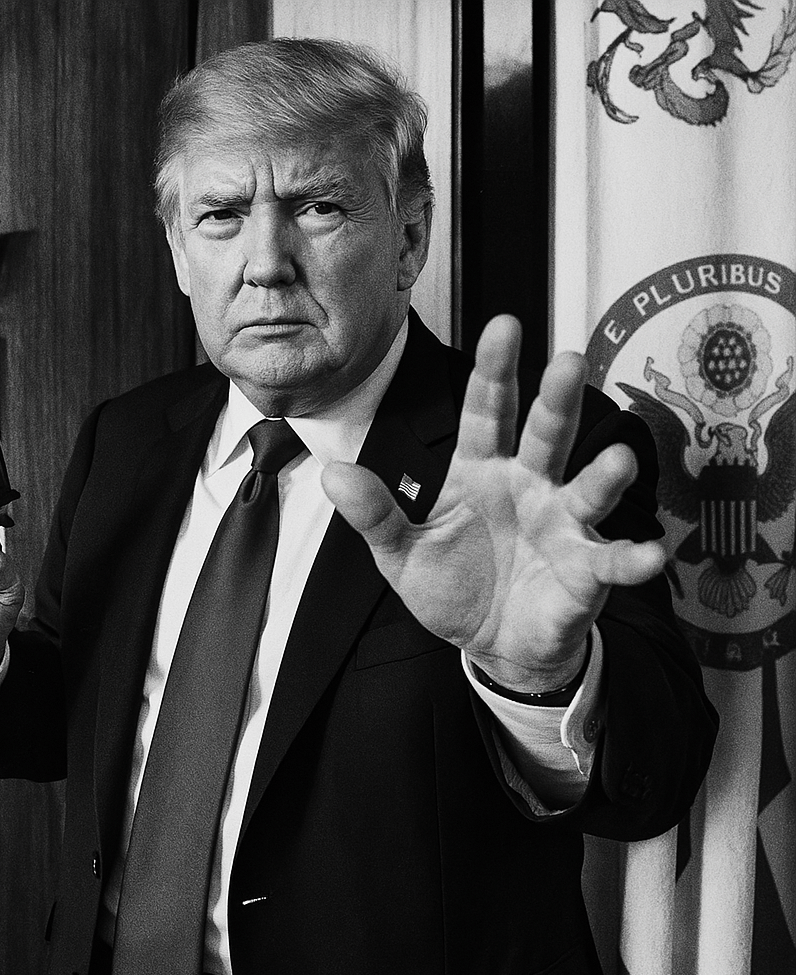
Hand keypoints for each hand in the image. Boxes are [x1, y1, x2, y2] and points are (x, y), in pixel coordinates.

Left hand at [322, 315, 665, 691]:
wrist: (491, 644)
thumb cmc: (452, 587)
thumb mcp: (401, 554)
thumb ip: (375, 514)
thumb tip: (330, 473)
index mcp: (480, 472)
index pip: (486, 412)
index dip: (493, 371)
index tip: (503, 324)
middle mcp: (528, 487)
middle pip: (544, 435)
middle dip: (555, 400)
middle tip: (568, 358)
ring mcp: (561, 526)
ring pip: (586, 490)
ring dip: (603, 475)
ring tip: (618, 459)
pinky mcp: (585, 572)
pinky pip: (611, 562)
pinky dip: (632, 559)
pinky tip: (650, 555)